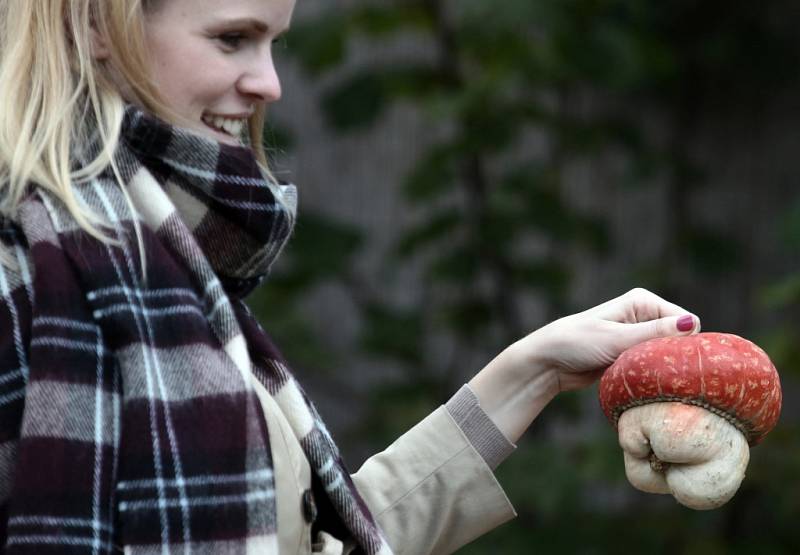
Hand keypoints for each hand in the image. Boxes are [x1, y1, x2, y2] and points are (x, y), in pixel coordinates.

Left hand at [523, 287, 700, 393]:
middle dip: (674, 356)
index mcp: (643, 302)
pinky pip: (653, 366)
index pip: (687, 321)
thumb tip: (693, 323)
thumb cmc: (578, 343)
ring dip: (661, 368)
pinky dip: (651, 375)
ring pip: (667, 355)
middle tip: (662, 374)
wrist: (549, 362)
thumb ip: (655, 332)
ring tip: (651, 380)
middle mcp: (644, 316)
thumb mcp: (618, 338)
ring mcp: (638, 336)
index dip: (686, 342)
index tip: (675, 362)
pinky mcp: (631, 355)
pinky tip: (646, 384)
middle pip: (679, 339)